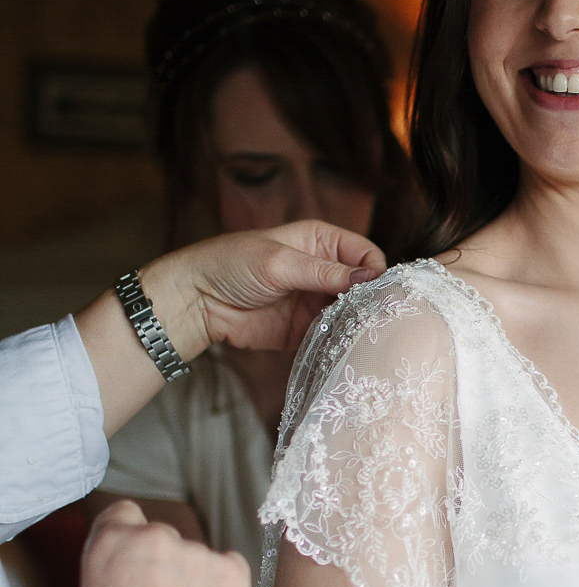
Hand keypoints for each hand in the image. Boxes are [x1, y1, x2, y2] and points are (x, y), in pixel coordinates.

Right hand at [73, 500, 252, 586]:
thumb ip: (107, 582)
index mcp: (111, 545)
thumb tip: (120, 579)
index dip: (128, 536)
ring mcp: (197, 552)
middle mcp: (155, 538)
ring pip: (195, 558)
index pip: (122, 514)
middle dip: (161, 564)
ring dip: (192, 580)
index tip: (134, 558)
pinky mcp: (233, 570)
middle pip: (160, 538)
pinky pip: (227, 570)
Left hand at [141, 220, 385, 361]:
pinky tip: (343, 345)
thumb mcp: (280, 262)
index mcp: (321, 241)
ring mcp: (315, 301)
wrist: (196, 301)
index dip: (374, 270)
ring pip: (352, 313)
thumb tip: (368, 279)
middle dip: (370, 300)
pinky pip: (332, 335)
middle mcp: (323, 270)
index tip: (374, 289)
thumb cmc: (231, 265)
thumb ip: (324, 272)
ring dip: (357, 322)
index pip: (365, 253)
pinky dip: (340, 340)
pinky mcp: (305, 329)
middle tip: (374, 316)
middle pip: (363, 286)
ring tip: (360, 332)